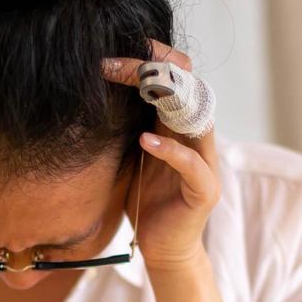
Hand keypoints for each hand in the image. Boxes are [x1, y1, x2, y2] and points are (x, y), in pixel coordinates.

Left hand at [102, 40, 220, 271]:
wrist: (162, 251)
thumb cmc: (145, 203)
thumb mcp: (131, 157)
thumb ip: (128, 128)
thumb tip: (95, 96)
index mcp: (179, 129)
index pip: (174, 82)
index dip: (152, 61)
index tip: (118, 50)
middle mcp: (197, 140)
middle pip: (187, 90)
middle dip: (155, 70)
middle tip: (117, 63)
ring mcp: (205, 164)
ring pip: (197, 119)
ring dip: (166, 99)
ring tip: (137, 85)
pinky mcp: (205, 191)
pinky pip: (192, 164)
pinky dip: (170, 150)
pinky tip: (146, 141)